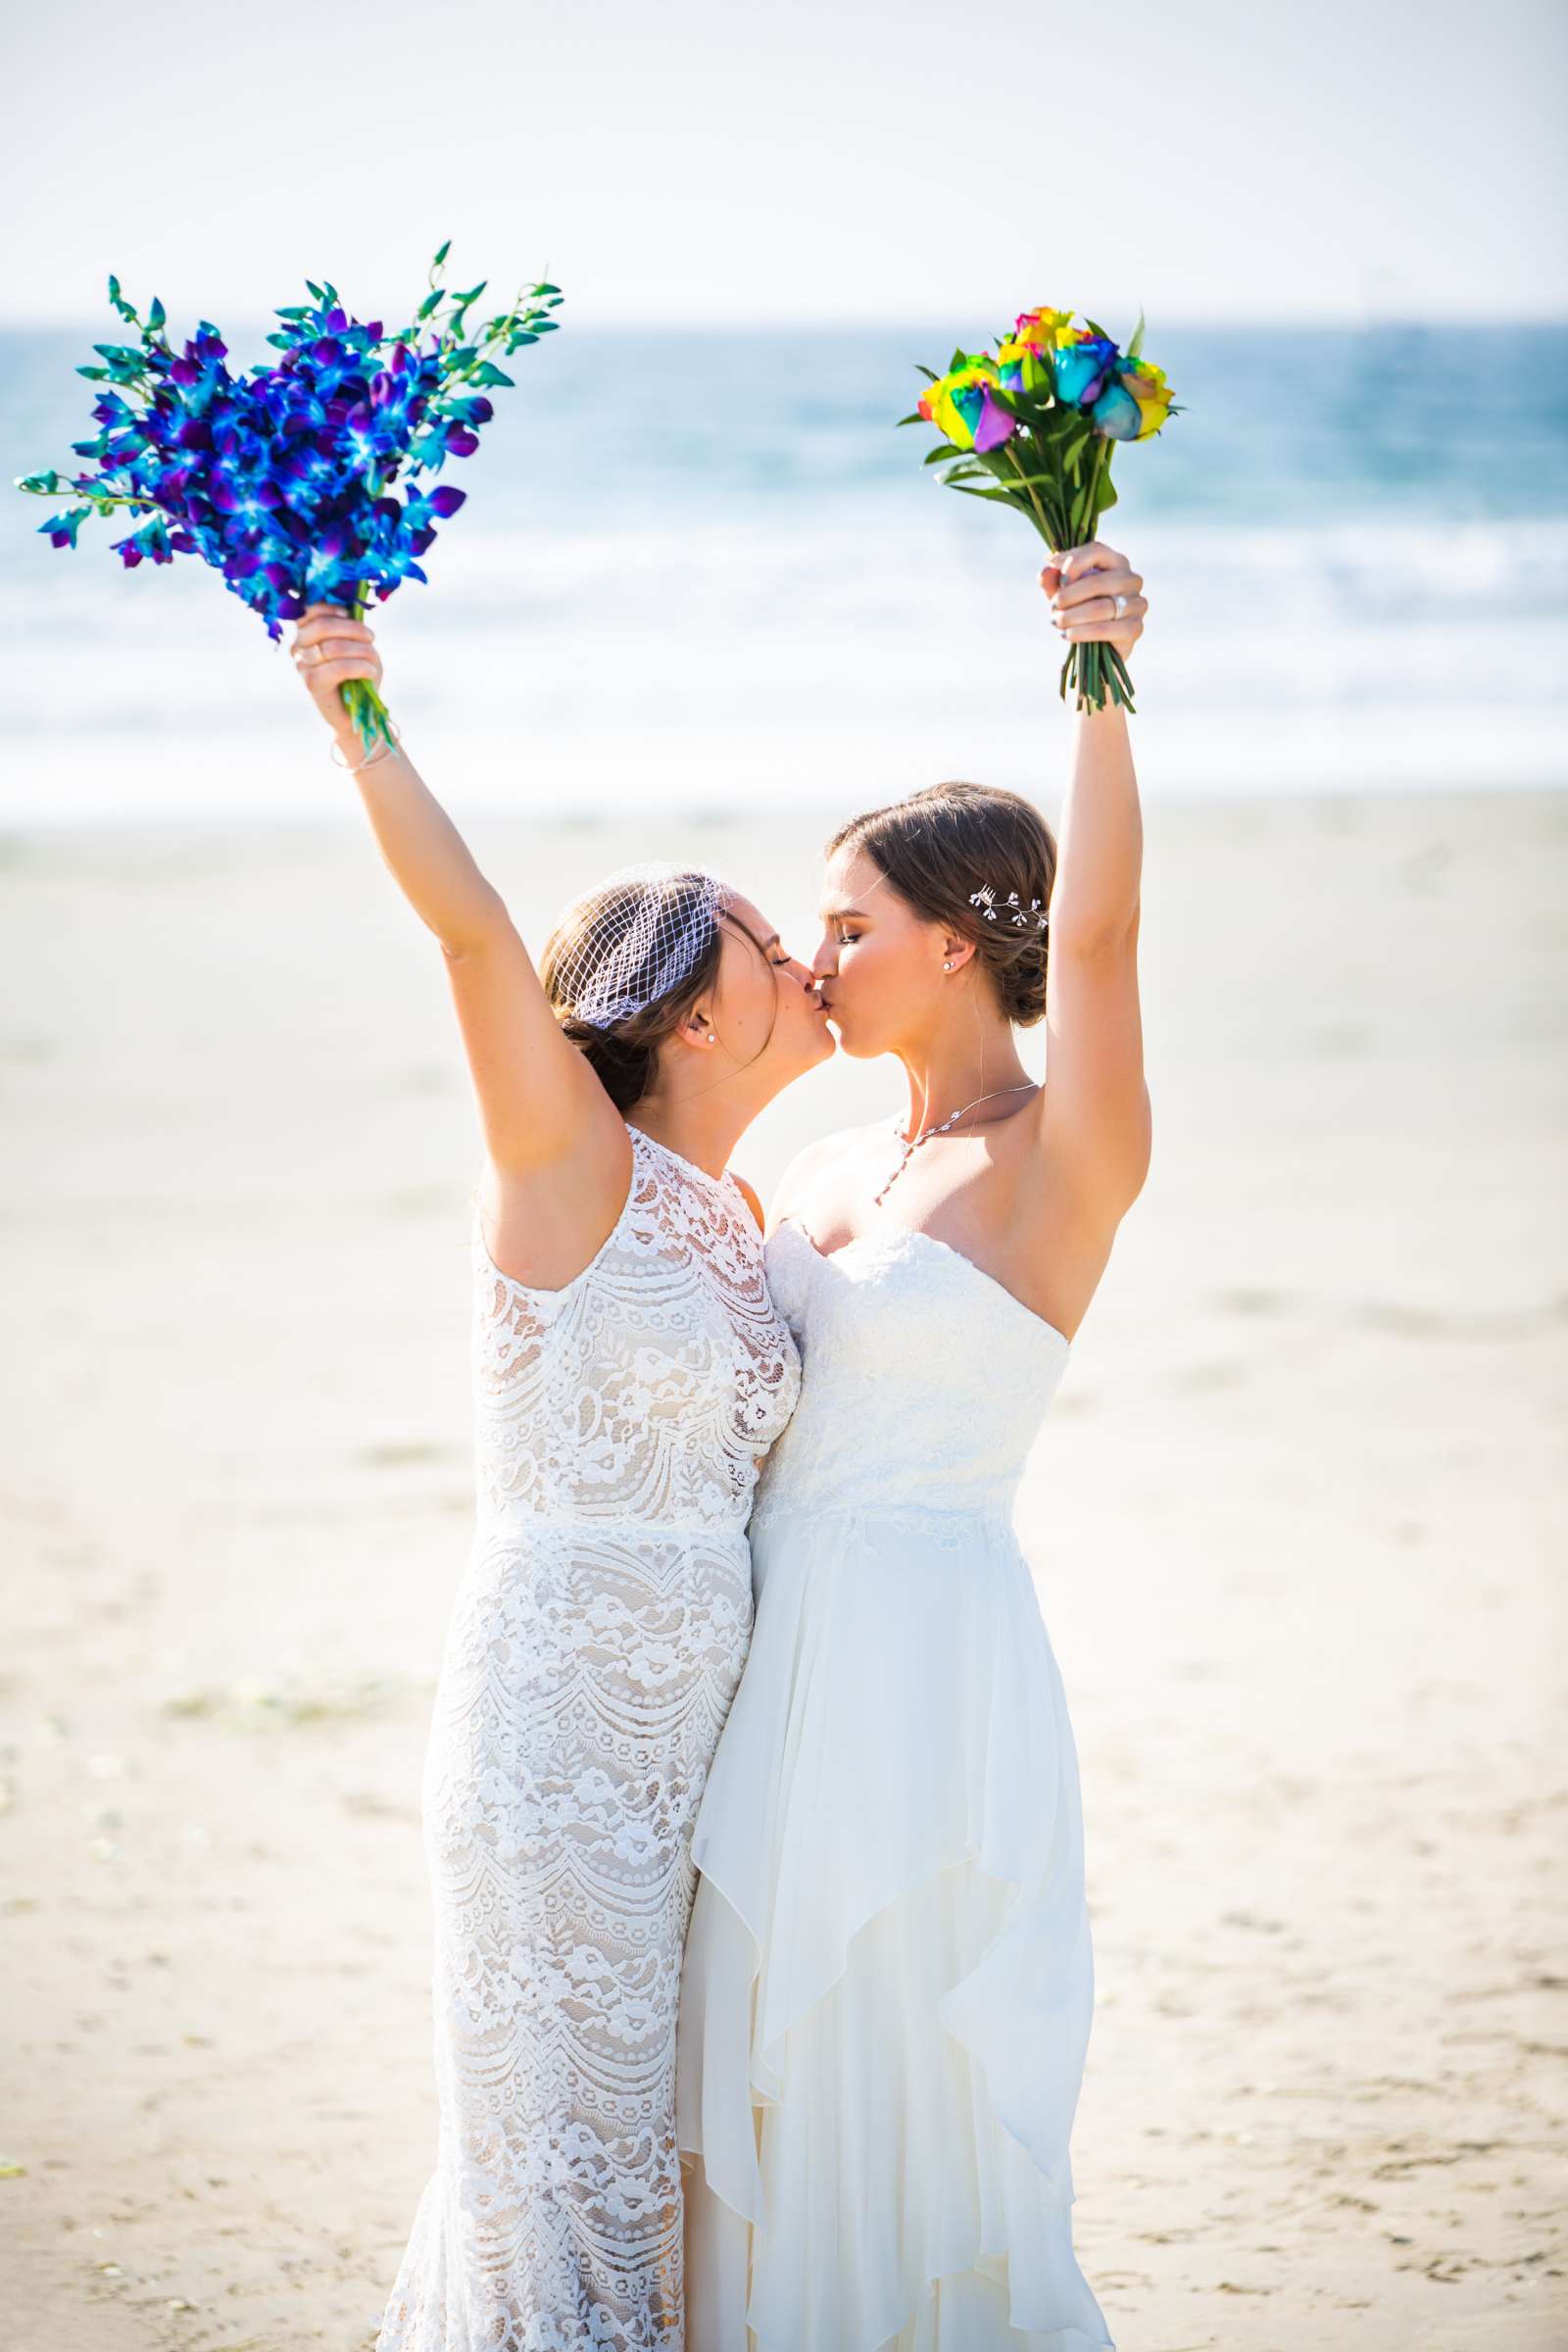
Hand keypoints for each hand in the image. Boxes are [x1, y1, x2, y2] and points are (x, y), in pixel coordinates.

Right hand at [290, 602, 382, 742]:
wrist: (357, 711)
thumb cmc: (358, 674)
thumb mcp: (356, 644)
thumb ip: (349, 626)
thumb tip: (351, 606)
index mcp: (305, 634)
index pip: (309, 611)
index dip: (330, 608)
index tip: (349, 613)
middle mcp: (298, 648)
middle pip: (322, 625)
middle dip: (352, 628)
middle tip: (371, 637)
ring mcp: (302, 666)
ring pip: (333, 646)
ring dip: (361, 650)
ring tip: (373, 661)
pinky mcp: (312, 684)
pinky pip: (338, 667)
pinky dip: (360, 667)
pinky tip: (370, 672)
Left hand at [1040, 543, 1146, 656]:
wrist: (1094, 643)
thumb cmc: (1078, 608)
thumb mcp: (1062, 591)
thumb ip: (1051, 578)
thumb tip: (1046, 570)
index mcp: (1116, 562)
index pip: (1097, 551)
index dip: (1073, 563)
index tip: (1057, 578)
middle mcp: (1131, 579)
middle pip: (1098, 582)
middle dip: (1068, 596)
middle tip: (1054, 607)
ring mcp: (1137, 604)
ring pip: (1100, 608)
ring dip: (1072, 616)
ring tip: (1058, 622)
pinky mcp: (1134, 628)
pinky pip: (1105, 629)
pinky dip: (1082, 633)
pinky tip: (1068, 635)